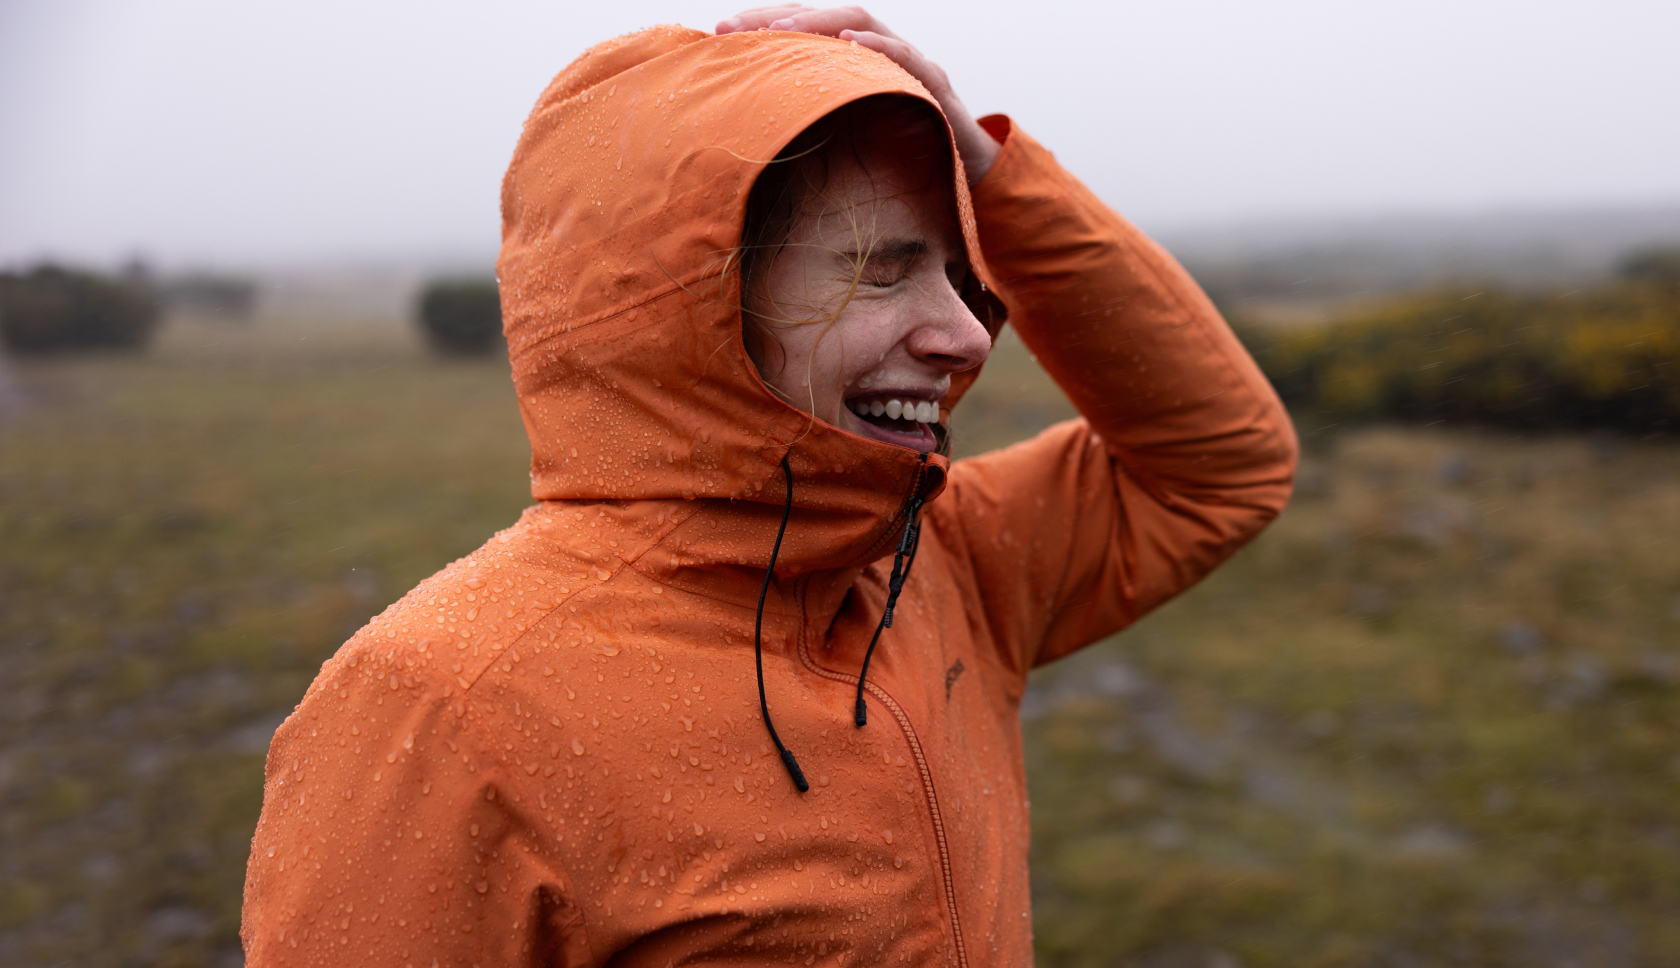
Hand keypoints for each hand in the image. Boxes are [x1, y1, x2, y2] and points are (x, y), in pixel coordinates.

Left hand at [716, 5, 998, 184]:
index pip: (801, 30)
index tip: (718, 36)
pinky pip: (906, 57)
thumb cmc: (900, 155)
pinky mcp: (933, 83)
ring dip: (818, 22)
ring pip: (860, 22)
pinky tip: (850, 42)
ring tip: (781, 29)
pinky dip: (879, 46)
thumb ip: (811, 127)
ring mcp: (906, 61)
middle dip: (774, 18)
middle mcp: (875, 50)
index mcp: (850, 60)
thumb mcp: (847, 139)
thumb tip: (750, 141)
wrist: (967, 174)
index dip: (760, 27)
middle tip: (730, 29)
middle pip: (821, 16)